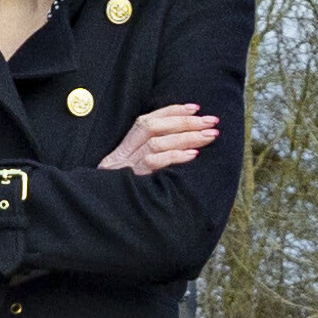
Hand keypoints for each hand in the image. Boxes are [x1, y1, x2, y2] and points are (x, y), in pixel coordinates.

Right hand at [98, 102, 218, 176]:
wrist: (106, 209)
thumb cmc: (129, 188)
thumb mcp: (136, 166)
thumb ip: (154, 150)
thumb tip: (184, 136)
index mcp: (126, 144)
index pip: (148, 120)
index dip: (172, 111)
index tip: (196, 108)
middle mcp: (125, 152)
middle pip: (154, 127)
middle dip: (186, 122)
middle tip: (212, 121)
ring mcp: (128, 166)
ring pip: (157, 143)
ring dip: (186, 137)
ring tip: (209, 136)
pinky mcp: (132, 180)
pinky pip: (153, 162)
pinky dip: (174, 156)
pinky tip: (193, 155)